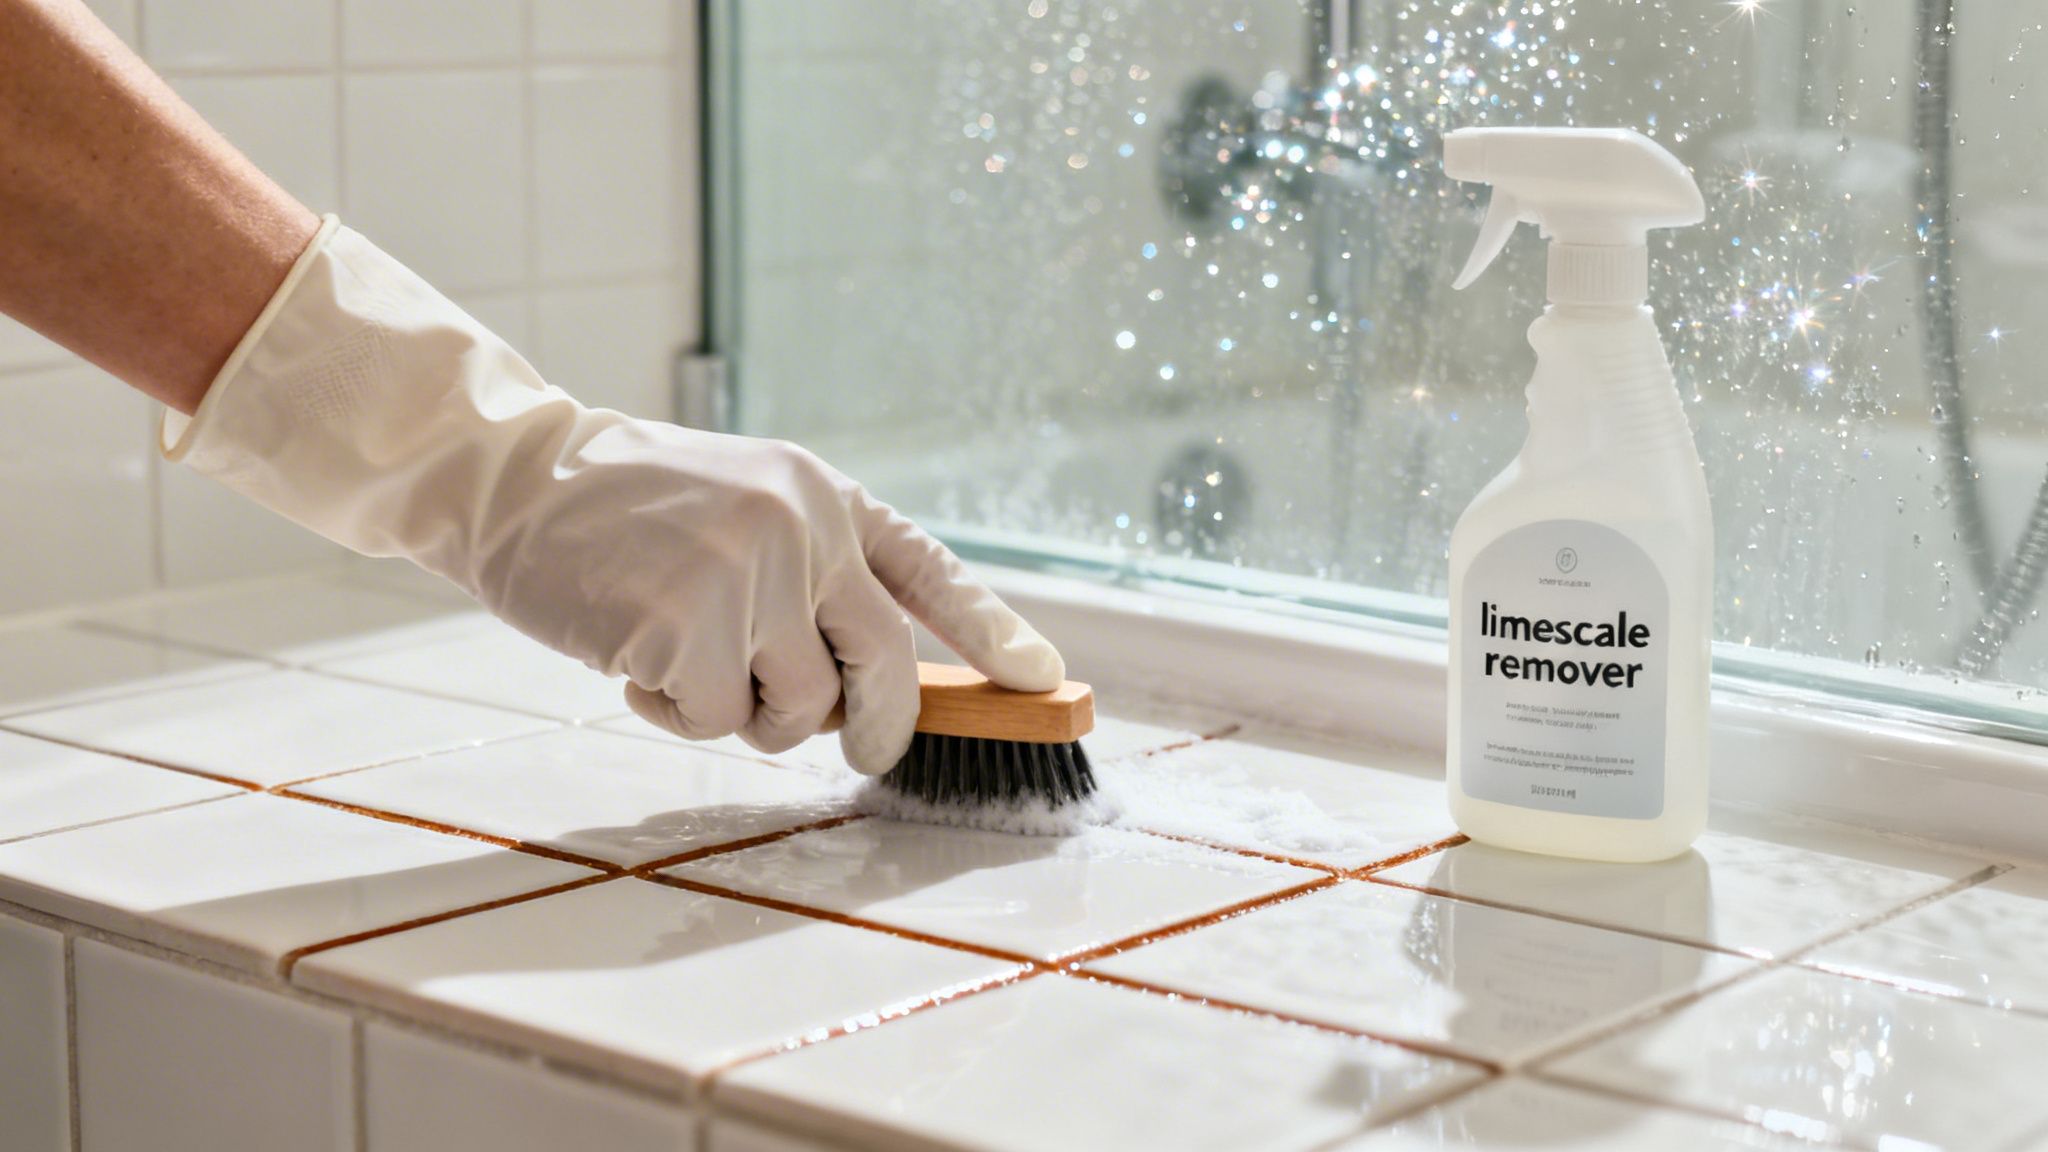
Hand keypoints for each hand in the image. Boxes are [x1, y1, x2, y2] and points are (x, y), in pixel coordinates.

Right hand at [163, 218, 1061, 772]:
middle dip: (872, 726)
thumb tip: (867, 694)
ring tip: (680, 654)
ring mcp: (746, 570)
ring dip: (741, 712)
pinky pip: (713, 719)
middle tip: (851, 744)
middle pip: (882, 667)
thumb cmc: (628, 512)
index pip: (931, 571)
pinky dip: (674, 711)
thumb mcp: (743, 513)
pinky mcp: (685, 619)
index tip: (1046, 683)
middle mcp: (801, 526)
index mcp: (824, 495)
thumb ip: (810, 582)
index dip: (994, 633)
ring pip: (792, 709)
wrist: (515, 475)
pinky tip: (633, 656)